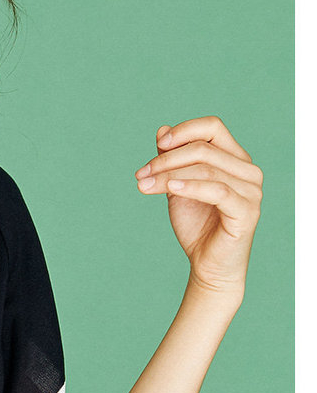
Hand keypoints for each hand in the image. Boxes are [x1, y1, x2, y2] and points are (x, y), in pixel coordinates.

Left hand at [134, 115, 262, 297]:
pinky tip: (170, 188)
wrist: (206, 265)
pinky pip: (217, 190)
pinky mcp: (246, 211)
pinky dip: (190, 186)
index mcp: (235, 159)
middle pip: (204, 148)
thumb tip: (162, 130)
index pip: (212, 127)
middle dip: (166, 158)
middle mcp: (248, 170)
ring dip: (168, 174)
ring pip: (206, 168)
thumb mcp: (177, 186)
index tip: (158, 144)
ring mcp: (251, 191)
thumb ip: (172, 160)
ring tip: (144, 184)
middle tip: (141, 173)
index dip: (184, 130)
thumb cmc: (196, 224)